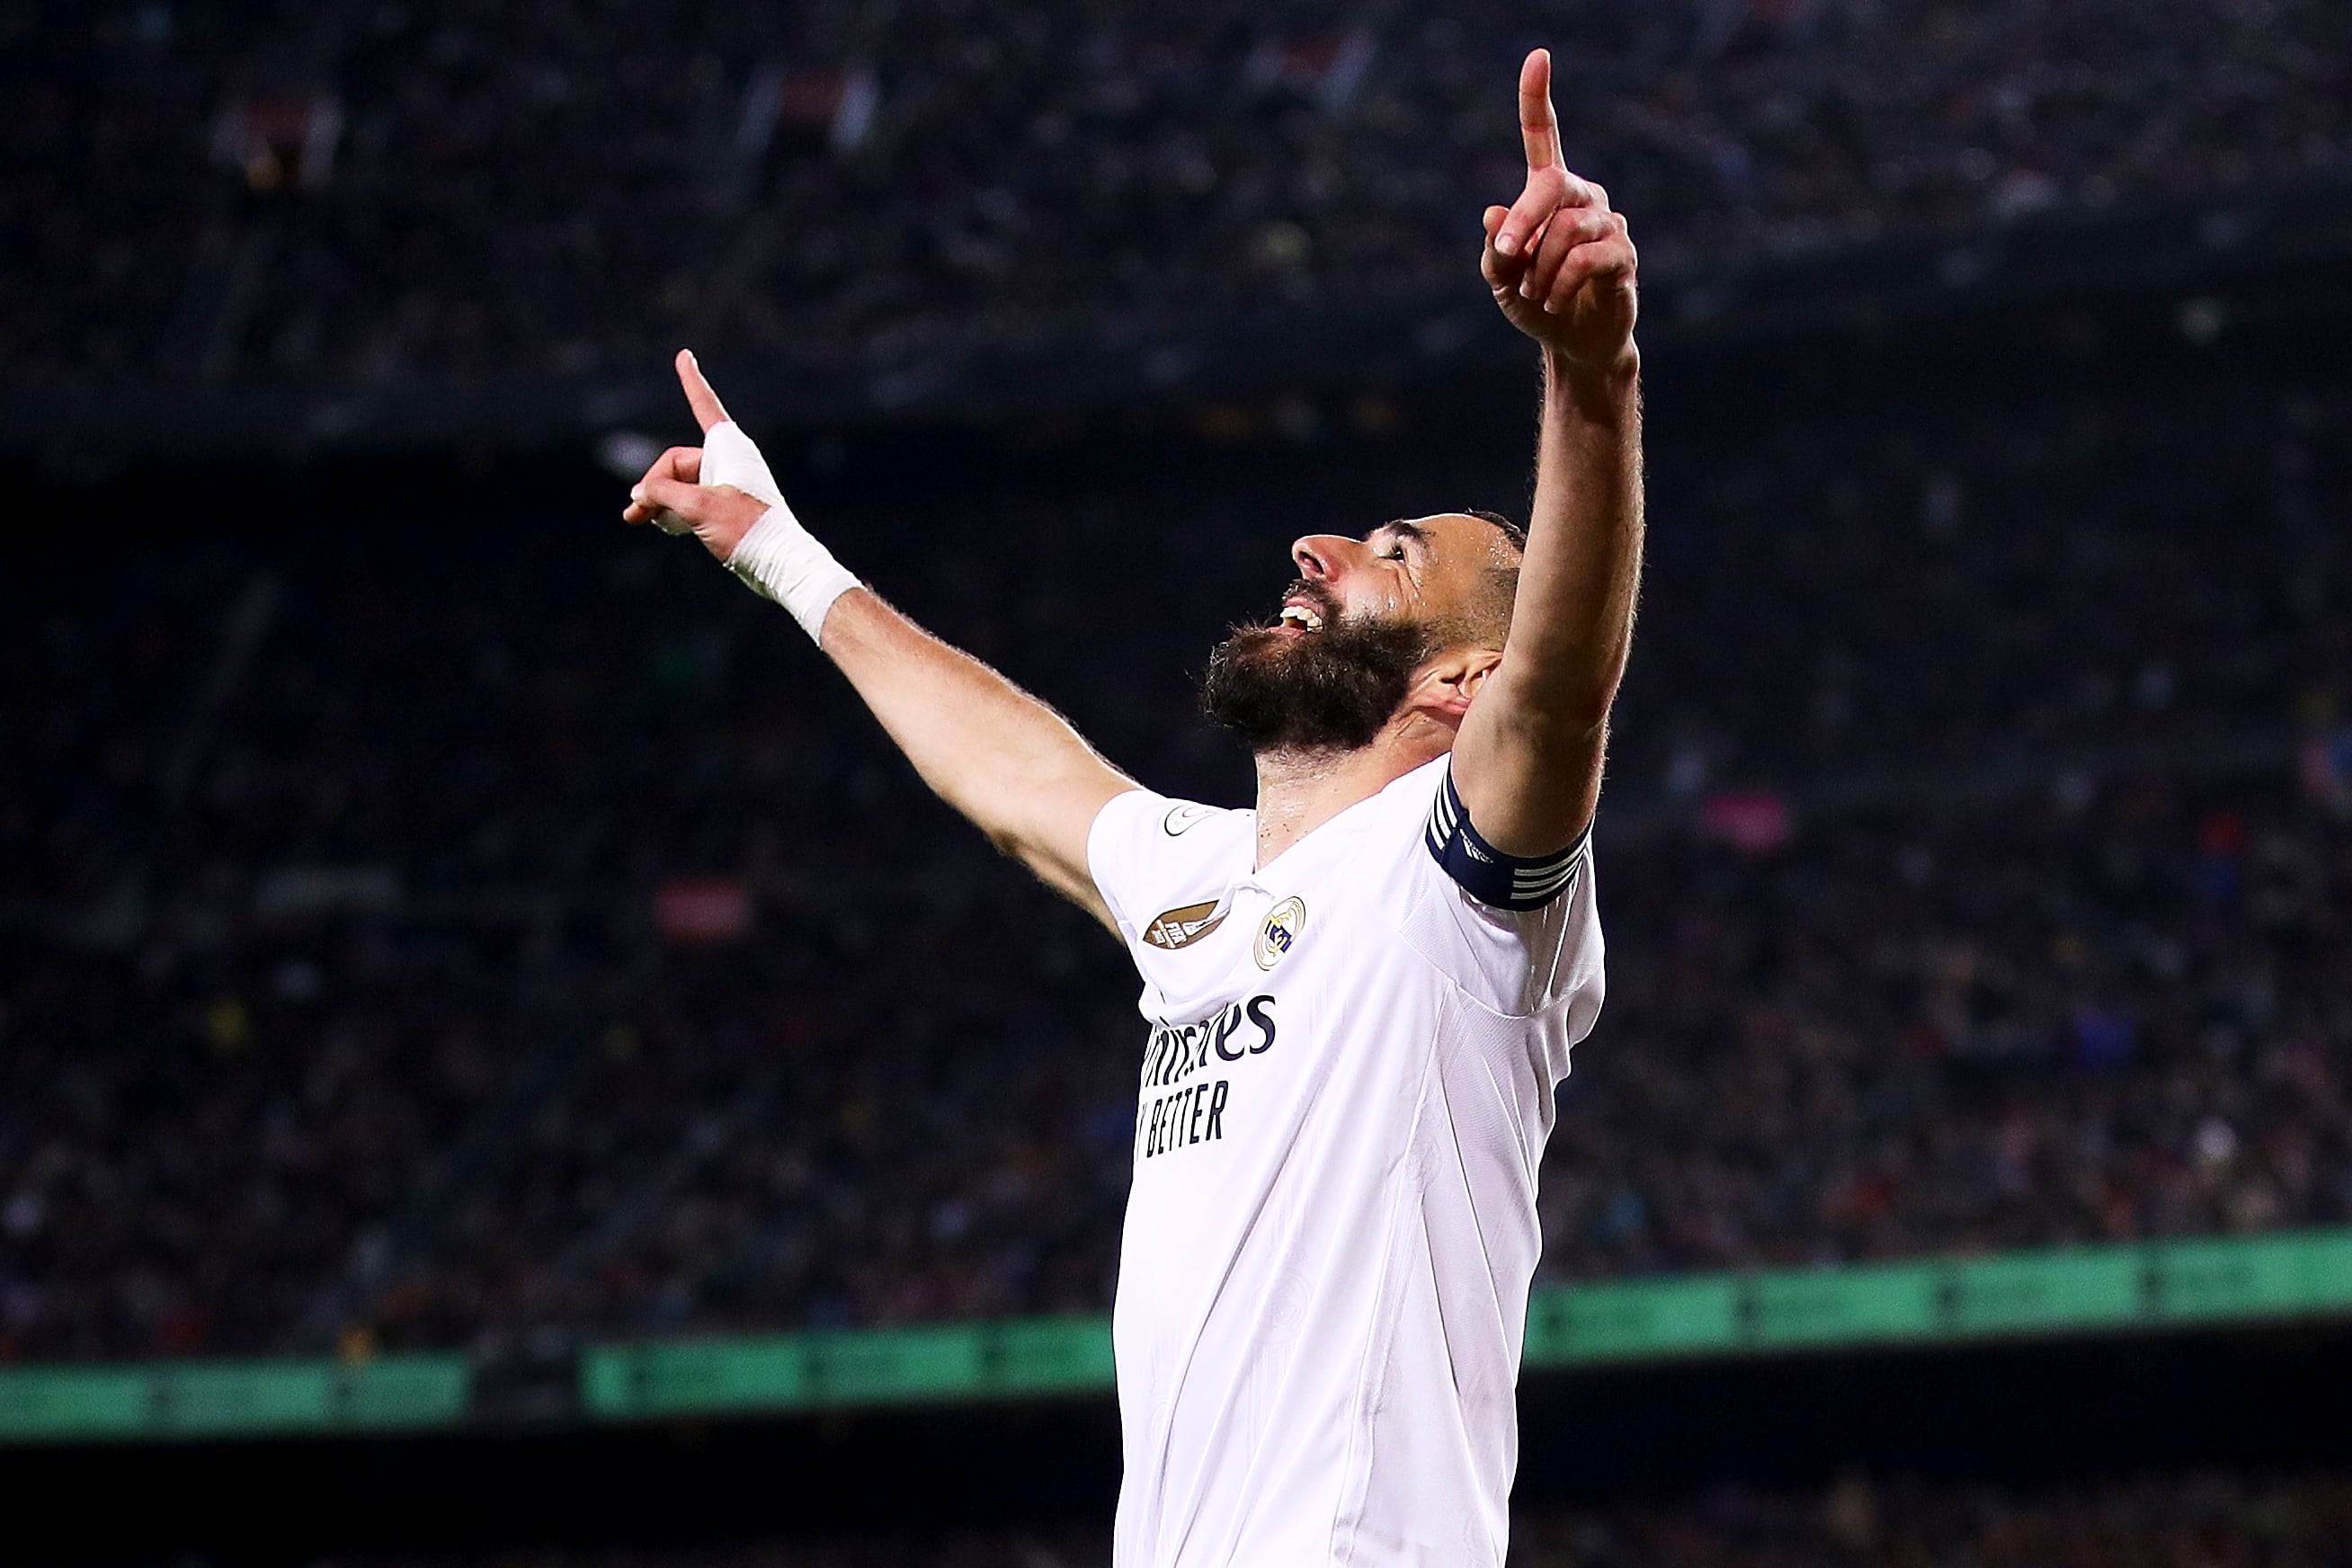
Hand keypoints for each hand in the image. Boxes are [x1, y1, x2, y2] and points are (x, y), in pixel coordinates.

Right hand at [618, 349, 770, 560]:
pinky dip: (673, 511)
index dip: (692, 381)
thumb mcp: (697, 507)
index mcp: (729, 447)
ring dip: (657, 501)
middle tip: (635, 513)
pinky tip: (658, 526)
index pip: (704, 405)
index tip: (684, 355)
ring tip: (637, 520)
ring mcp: (725, 483)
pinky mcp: (724, 506)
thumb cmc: (747, 530)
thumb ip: (662, 494)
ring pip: (679, 484)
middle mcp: (728, 460)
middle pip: (676, 462)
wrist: (780, 564)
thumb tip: (639, 492)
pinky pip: (690, 499)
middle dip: (652, 485)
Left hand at [1480, 50, 1637, 372]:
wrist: (1575, 341)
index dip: (1537, 99)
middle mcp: (1582, 197)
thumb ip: (1494, 251)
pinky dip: (1560, 285)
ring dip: (1539, 269)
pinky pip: (1586, 260)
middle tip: (1504, 254)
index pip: (1544, 136)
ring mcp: (1607, 222)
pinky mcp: (1624, 254)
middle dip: (1522, 221)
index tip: (1538, 56)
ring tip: (1535, 292)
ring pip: (1565, 231)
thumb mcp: (1500, 280)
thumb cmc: (1535, 301)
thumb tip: (1493, 213)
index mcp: (1549, 192)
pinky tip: (1555, 301)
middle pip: (1551, 185)